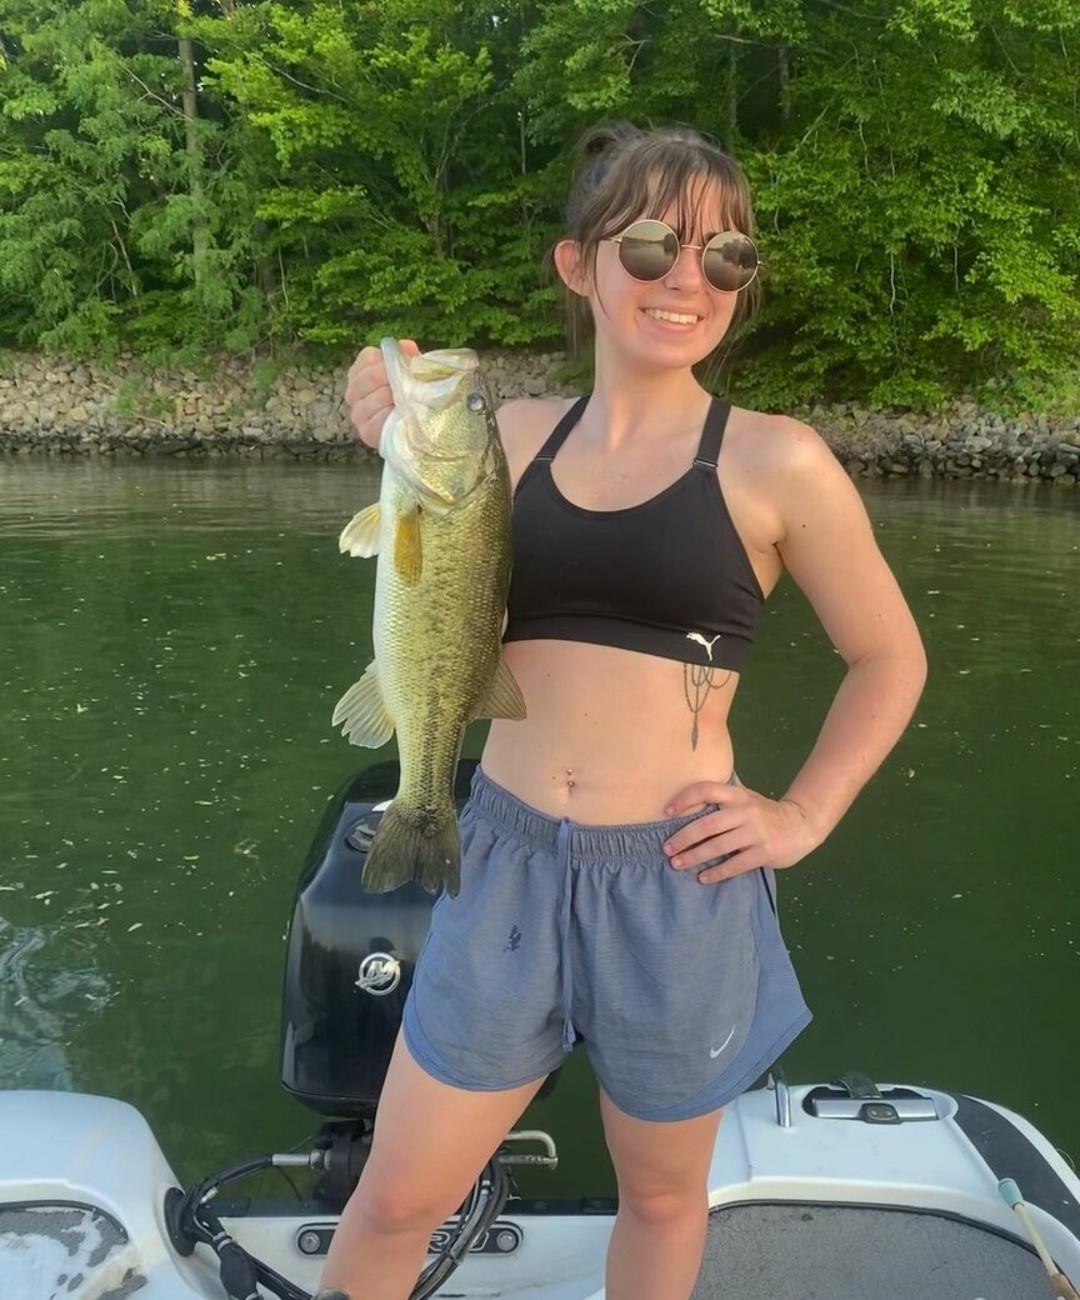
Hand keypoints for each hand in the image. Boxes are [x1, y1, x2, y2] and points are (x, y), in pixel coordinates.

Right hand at [344, 338, 419, 448]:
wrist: (413, 428)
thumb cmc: (411, 395)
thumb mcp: (411, 373)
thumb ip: (408, 358)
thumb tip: (406, 346)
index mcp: (360, 370)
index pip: (369, 358)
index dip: (391, 362)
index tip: (407, 369)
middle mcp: (353, 390)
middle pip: (371, 376)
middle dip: (395, 379)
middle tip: (412, 387)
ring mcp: (357, 412)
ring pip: (376, 397)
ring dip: (397, 398)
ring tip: (411, 401)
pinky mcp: (365, 431)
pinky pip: (379, 419)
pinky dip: (393, 416)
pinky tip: (404, 415)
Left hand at [662, 781, 818, 884]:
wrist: (801, 824)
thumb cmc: (764, 814)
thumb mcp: (746, 800)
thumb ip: (723, 803)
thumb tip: (685, 814)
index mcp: (738, 795)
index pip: (706, 790)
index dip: (684, 799)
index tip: (667, 812)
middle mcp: (745, 811)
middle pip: (707, 825)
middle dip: (683, 838)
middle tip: (667, 849)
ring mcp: (756, 832)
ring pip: (718, 847)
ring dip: (694, 857)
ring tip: (678, 864)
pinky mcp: (764, 852)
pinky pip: (735, 865)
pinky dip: (717, 873)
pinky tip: (703, 878)